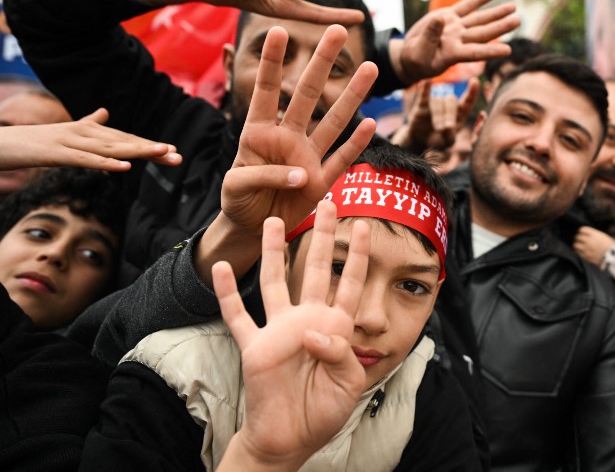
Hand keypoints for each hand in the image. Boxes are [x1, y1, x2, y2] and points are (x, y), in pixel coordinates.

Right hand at [0, 108, 180, 170]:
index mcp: (88, 131)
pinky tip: (124, 166)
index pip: (125, 138)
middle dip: (152, 149)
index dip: (148, 145)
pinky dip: (106, 163)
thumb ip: (87, 123)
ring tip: (162, 153)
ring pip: (111, 148)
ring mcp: (72, 142)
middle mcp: (85, 133)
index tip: (172, 151)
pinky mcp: (59, 153)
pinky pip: (87, 160)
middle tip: (178, 156)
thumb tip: (104, 111)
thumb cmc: (34, 141)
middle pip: (125, 142)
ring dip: (138, 151)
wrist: (2, 142)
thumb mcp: (65, 133)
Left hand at [196, 24, 376, 284]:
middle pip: (309, 94)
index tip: (279, 30)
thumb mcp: (235, 186)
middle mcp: (287, 137)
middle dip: (322, 62)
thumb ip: (263, 174)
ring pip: (333, 121)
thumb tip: (302, 173)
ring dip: (352, 95)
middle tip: (336, 30)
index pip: (267, 91)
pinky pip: (342, 159)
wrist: (250, 228)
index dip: (273, 62)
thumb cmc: (237, 200)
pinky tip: (372, 123)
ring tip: (369, 67)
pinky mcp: (321, 181)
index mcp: (258, 132)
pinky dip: (356, 144)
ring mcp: (307, 156)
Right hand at [214, 208, 369, 470]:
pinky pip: (238, 316)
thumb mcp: (348, 384)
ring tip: (273, 222)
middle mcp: (307, 320)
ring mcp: (279, 331)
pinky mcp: (255, 347)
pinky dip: (228, 293)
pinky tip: (221, 268)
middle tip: (325, 204)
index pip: (349, 283)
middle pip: (314, 269)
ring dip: (273, 252)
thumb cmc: (323, 411)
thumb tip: (313, 333)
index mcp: (336, 327)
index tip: (365, 225)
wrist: (290, 438)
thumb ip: (339, 354)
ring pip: (275, 281)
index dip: (358, 255)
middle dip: (321, 237)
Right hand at [390, 0, 518, 83]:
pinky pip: (468, 6)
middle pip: (483, 33)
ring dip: (496, 13)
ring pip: (479, 19)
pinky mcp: (450, 17)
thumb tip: (439, 19)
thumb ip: (430, 37)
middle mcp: (459, 40)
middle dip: (500, 27)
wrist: (410, 54)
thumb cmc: (415, 58)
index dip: (490, 52)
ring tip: (514, 7)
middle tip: (518, 21)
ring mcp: (456, 27)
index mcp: (452, 54)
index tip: (508, 51)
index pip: (474, 53)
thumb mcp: (419, 51)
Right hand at [390, 78, 478, 154]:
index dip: (472, 91)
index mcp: (460, 113)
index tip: (475, 81)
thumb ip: (450, 135)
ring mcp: (436, 103)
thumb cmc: (438, 140)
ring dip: (438, 114)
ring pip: (438, 100)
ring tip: (436, 127)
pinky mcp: (422, 104)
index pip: (468, 100)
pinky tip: (427, 81)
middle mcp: (449, 105)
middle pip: (451, 100)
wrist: (421, 140)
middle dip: (448, 114)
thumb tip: (447, 126)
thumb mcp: (447, 142)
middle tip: (443, 128)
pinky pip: (424, 93)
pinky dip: (425, 88)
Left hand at [573, 226, 614, 265]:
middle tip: (580, 240)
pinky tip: (581, 252)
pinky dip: (579, 252)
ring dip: (577, 245)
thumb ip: (594, 235)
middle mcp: (589, 240)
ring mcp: (587, 248)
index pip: (582, 229)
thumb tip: (587, 235)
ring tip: (579, 246)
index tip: (582, 233)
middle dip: (578, 238)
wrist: (614, 257)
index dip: (581, 231)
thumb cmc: (611, 246)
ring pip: (576, 245)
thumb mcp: (603, 236)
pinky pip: (578, 253)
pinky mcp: (586, 256)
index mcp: (594, 234)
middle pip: (577, 237)